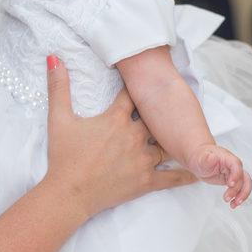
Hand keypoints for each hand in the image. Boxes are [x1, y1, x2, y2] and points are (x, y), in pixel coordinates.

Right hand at [44, 56, 196, 221]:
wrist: (68, 194)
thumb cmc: (63, 157)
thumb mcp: (58, 118)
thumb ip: (58, 86)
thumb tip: (54, 57)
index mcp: (116, 119)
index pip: (132, 96)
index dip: (137, 89)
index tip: (144, 84)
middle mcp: (134, 136)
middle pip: (154, 119)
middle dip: (158, 115)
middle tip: (166, 111)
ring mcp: (143, 159)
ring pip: (166, 145)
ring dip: (171, 141)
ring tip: (180, 137)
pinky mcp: (146, 181)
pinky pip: (172, 177)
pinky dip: (185, 174)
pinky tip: (197, 172)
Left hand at [186, 144, 251, 207]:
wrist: (198, 161)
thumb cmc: (200, 157)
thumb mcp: (200, 159)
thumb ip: (206, 159)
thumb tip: (213, 157)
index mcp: (226, 157)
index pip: (236, 164)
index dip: (236, 174)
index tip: (230, 184)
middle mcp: (232, 165)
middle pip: (242, 176)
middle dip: (239, 189)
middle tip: (228, 198)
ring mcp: (233, 173)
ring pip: (244, 183)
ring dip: (242, 194)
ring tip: (234, 204)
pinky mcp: (231, 180)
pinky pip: (239, 188)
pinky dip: (238, 196)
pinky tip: (233, 204)